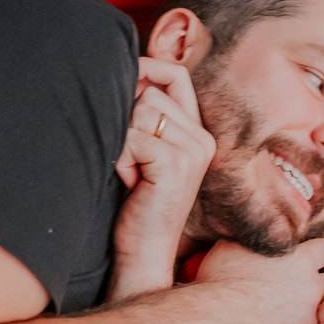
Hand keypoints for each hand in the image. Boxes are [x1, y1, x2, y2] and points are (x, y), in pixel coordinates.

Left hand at [112, 59, 215, 297]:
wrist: (143, 253)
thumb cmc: (137, 205)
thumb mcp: (145, 154)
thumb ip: (145, 117)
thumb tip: (126, 72)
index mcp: (199, 134)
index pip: (176, 75)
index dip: (147, 70)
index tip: (123, 85)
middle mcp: (203, 140)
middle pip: (151, 93)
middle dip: (127, 123)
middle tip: (132, 162)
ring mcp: (193, 151)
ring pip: (140, 110)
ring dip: (123, 142)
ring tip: (132, 173)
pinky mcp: (176, 164)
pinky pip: (132, 136)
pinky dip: (120, 158)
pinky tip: (131, 182)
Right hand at [197, 239, 323, 323]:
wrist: (216, 318)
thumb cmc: (220, 279)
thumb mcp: (233, 243)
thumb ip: (254, 234)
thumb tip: (254, 224)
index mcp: (300, 258)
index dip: (314, 256)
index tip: (301, 263)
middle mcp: (311, 286)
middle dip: (315, 286)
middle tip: (294, 293)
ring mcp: (310, 316)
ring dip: (314, 313)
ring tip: (293, 317)